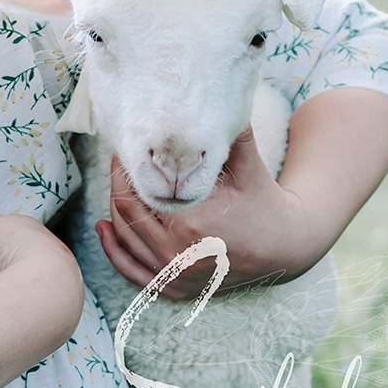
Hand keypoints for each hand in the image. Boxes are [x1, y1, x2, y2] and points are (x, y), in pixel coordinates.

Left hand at [95, 130, 306, 299]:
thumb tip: (216, 99)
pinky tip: (103, 227)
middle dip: (118, 183)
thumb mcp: (248, 166)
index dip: (129, 167)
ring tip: (116, 182)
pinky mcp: (173, 289)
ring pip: (126, 237)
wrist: (283, 248)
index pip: (142, 191)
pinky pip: (131, 270)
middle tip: (119, 161)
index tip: (128, 148)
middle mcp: (179, 253)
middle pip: (128, 212)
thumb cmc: (262, 202)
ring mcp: (175, 275)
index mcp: (193, 223)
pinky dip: (114, 249)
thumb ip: (231, 135)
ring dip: (114, 209)